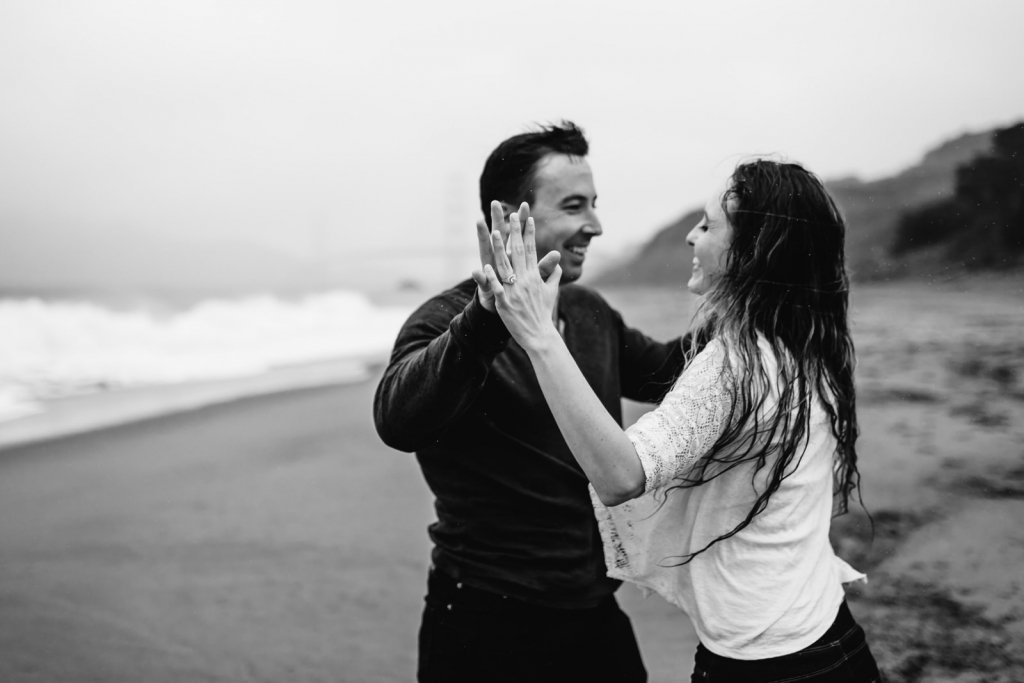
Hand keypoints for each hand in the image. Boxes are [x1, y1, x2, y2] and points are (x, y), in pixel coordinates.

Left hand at [472, 211, 562, 353]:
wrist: (539, 336)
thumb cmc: (543, 313)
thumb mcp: (551, 292)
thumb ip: (554, 276)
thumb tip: (559, 264)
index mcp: (534, 276)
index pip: (531, 250)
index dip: (529, 233)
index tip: (527, 217)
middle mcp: (525, 281)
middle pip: (518, 252)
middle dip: (514, 232)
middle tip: (511, 214)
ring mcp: (514, 291)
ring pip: (505, 266)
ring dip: (499, 248)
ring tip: (494, 232)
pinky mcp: (505, 304)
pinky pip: (497, 288)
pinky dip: (491, 278)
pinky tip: (484, 267)